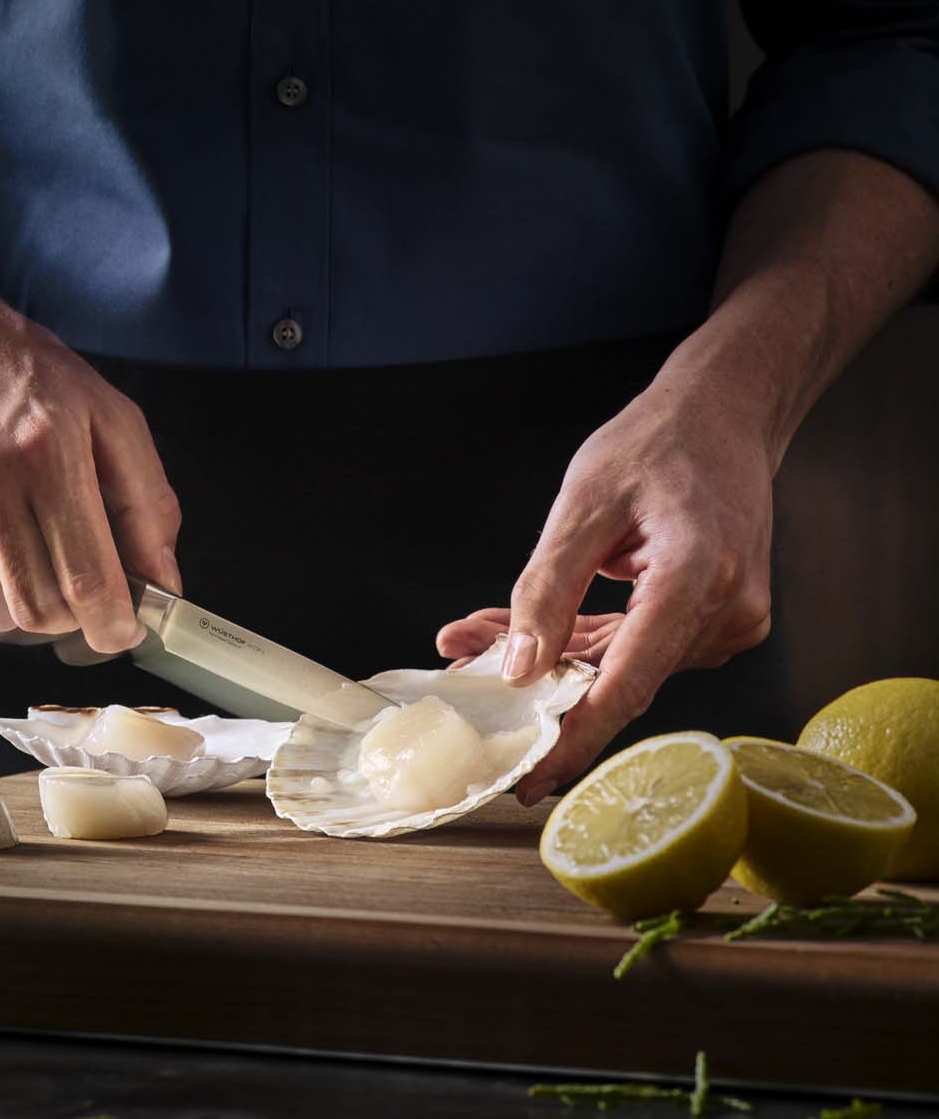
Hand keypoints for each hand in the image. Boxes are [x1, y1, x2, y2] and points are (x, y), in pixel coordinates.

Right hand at [0, 259, 181, 652]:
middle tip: (81, 587)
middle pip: (38, 613)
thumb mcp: (108, 415)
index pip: (85, 581)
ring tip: (30, 549)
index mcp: (45, 452)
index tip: (123, 628)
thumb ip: (146, 502)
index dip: (112, 626)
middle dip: (73, 617)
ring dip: (24, 603)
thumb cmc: (21, 373)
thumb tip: (163, 584)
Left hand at [442, 374, 775, 805]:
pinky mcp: (718, 620)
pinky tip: (529, 631)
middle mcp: (725, 610)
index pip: (628, 682)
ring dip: (552, 659)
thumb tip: (517, 670)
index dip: (574, 737)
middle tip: (462, 679)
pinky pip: (640, 646)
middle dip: (537, 685)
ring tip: (475, 635)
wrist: (725, 414)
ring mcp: (730, 619)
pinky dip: (584, 641)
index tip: (530, 778)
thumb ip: (546, 590)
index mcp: (695, 575)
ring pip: (623, 665)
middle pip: (618, 677)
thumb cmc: (656, 443)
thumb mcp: (582, 504)